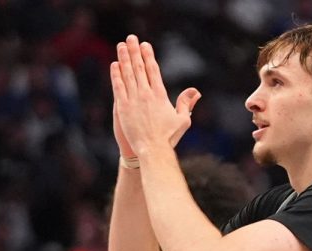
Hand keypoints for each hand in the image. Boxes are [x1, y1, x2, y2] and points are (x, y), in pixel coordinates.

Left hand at [110, 35, 200, 156]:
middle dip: (135, 51)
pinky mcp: (123, 108)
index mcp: (160, 96)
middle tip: (131, 38)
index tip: (145, 45)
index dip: (148, 56)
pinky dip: (116, 75)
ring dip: (124, 58)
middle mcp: (146, 95)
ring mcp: (133, 100)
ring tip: (121, 46)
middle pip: (139, 68)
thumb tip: (196, 91)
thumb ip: (186, 103)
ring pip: (127, 74)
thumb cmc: (169, 137)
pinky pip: (118, 87)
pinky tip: (115, 65)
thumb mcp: (183, 120)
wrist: (152, 150)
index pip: (153, 71)